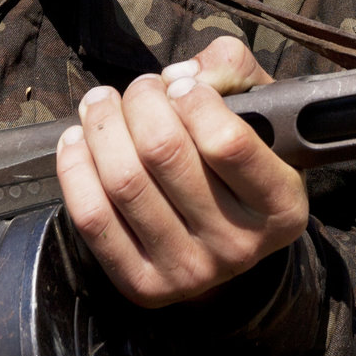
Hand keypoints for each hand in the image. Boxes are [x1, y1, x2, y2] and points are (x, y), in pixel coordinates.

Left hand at [57, 38, 305, 308]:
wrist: (228, 240)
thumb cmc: (241, 163)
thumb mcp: (262, 113)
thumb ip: (233, 71)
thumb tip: (180, 73)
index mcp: (281, 206)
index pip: (226, 143)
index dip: (193, 98)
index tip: (181, 84)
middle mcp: (238, 246)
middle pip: (163, 153)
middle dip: (140, 102)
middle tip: (140, 88)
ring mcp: (189, 271)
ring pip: (124, 182)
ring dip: (101, 126)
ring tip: (102, 103)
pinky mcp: (143, 284)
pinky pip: (93, 218)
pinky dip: (75, 169)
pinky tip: (77, 140)